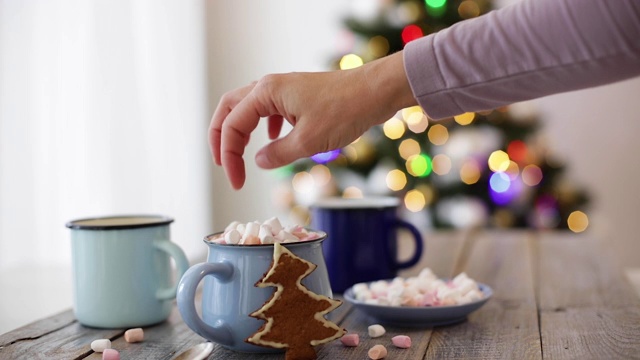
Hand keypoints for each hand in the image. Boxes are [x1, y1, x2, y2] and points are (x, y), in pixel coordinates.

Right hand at [209, 51, 414, 188]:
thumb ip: (278, 154)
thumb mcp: (308, 141)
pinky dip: (263, 126)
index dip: (228, 156)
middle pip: (230, 109)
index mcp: (266, 93)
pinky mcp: (298, 96)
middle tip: (222, 164)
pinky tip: (272, 140)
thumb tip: (259, 162)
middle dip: (221, 137)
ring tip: (238, 154)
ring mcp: (284, 89)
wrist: (376, 92)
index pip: (232, 125)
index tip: (236, 182)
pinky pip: (269, 109)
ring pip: (248, 108)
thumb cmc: (345, 111)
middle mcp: (270, 86)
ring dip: (240, 130)